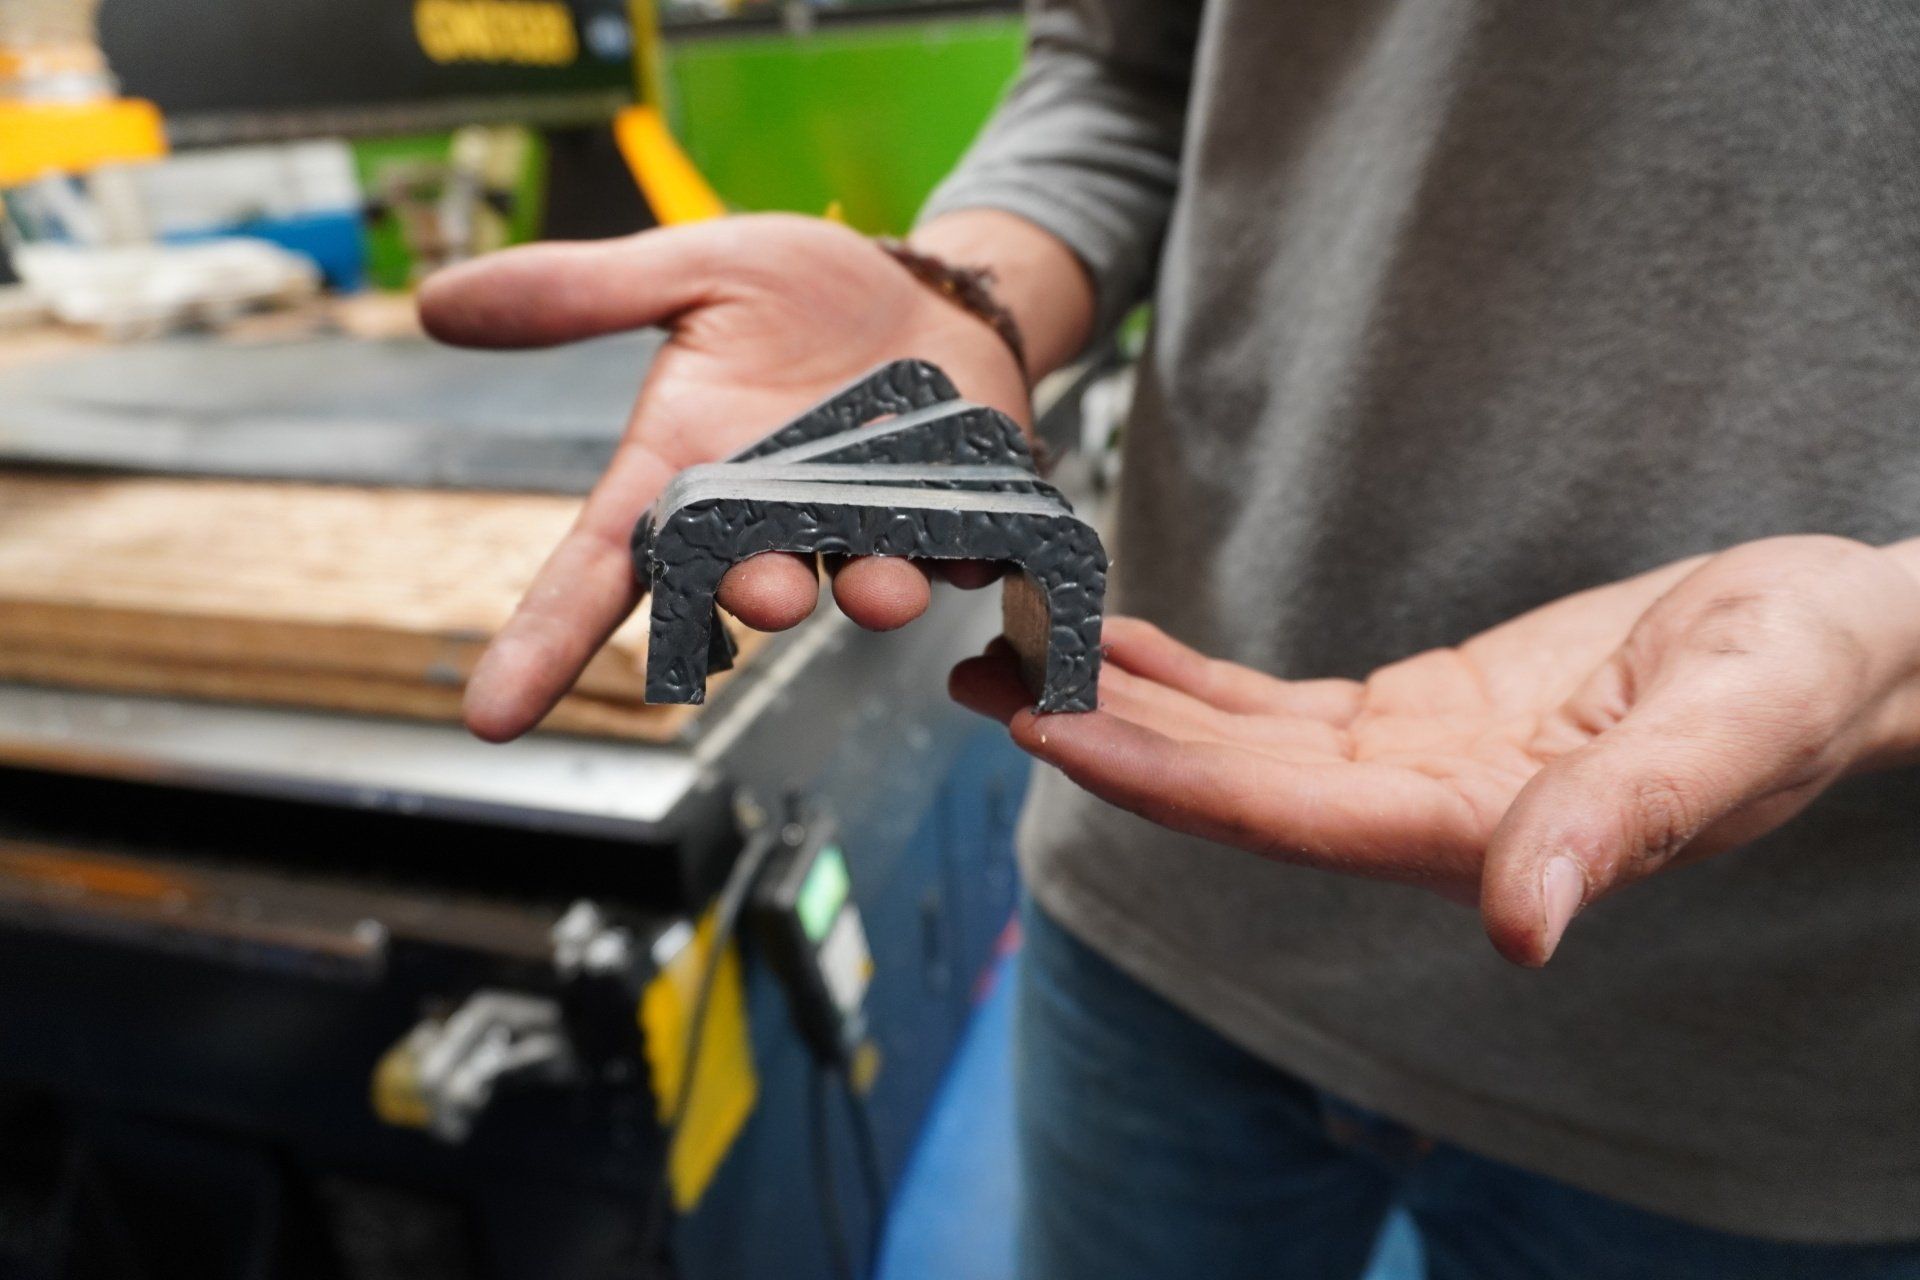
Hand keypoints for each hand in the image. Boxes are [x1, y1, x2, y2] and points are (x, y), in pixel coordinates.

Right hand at [419, 214, 1028, 739]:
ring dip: (869, 590)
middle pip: (738, 590)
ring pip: (856, 584)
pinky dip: (975, 557)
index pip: (596, 572)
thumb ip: (581, 292)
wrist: (927, 288)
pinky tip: (990, 549)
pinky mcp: (949, 524)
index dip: (542, 643)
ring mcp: (860, 535)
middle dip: (751, 598)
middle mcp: (768, 527)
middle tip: (765, 594)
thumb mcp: (694, 271)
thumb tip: (433, 300)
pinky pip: (963, 557)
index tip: (489, 717)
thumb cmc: (802, 292)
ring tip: (884, 583)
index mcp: (687, 478)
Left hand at [952, 536, 1919, 964]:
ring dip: (1125, 699)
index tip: (1049, 728)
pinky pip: (1276, 704)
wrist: (1833, 640)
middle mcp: (1422, 812)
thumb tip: (1523, 930)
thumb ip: (1631, 822)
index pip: (1286, 814)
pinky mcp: (1415, 714)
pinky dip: (1193, 673)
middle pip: (1229, 783)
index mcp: (1481, 828)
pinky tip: (1121, 638)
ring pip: (1236, 743)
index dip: (1163, 776)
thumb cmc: (1807, 674)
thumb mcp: (1737, 724)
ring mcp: (1412, 764)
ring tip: (1012, 643)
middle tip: (978, 669)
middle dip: (1101, 732)